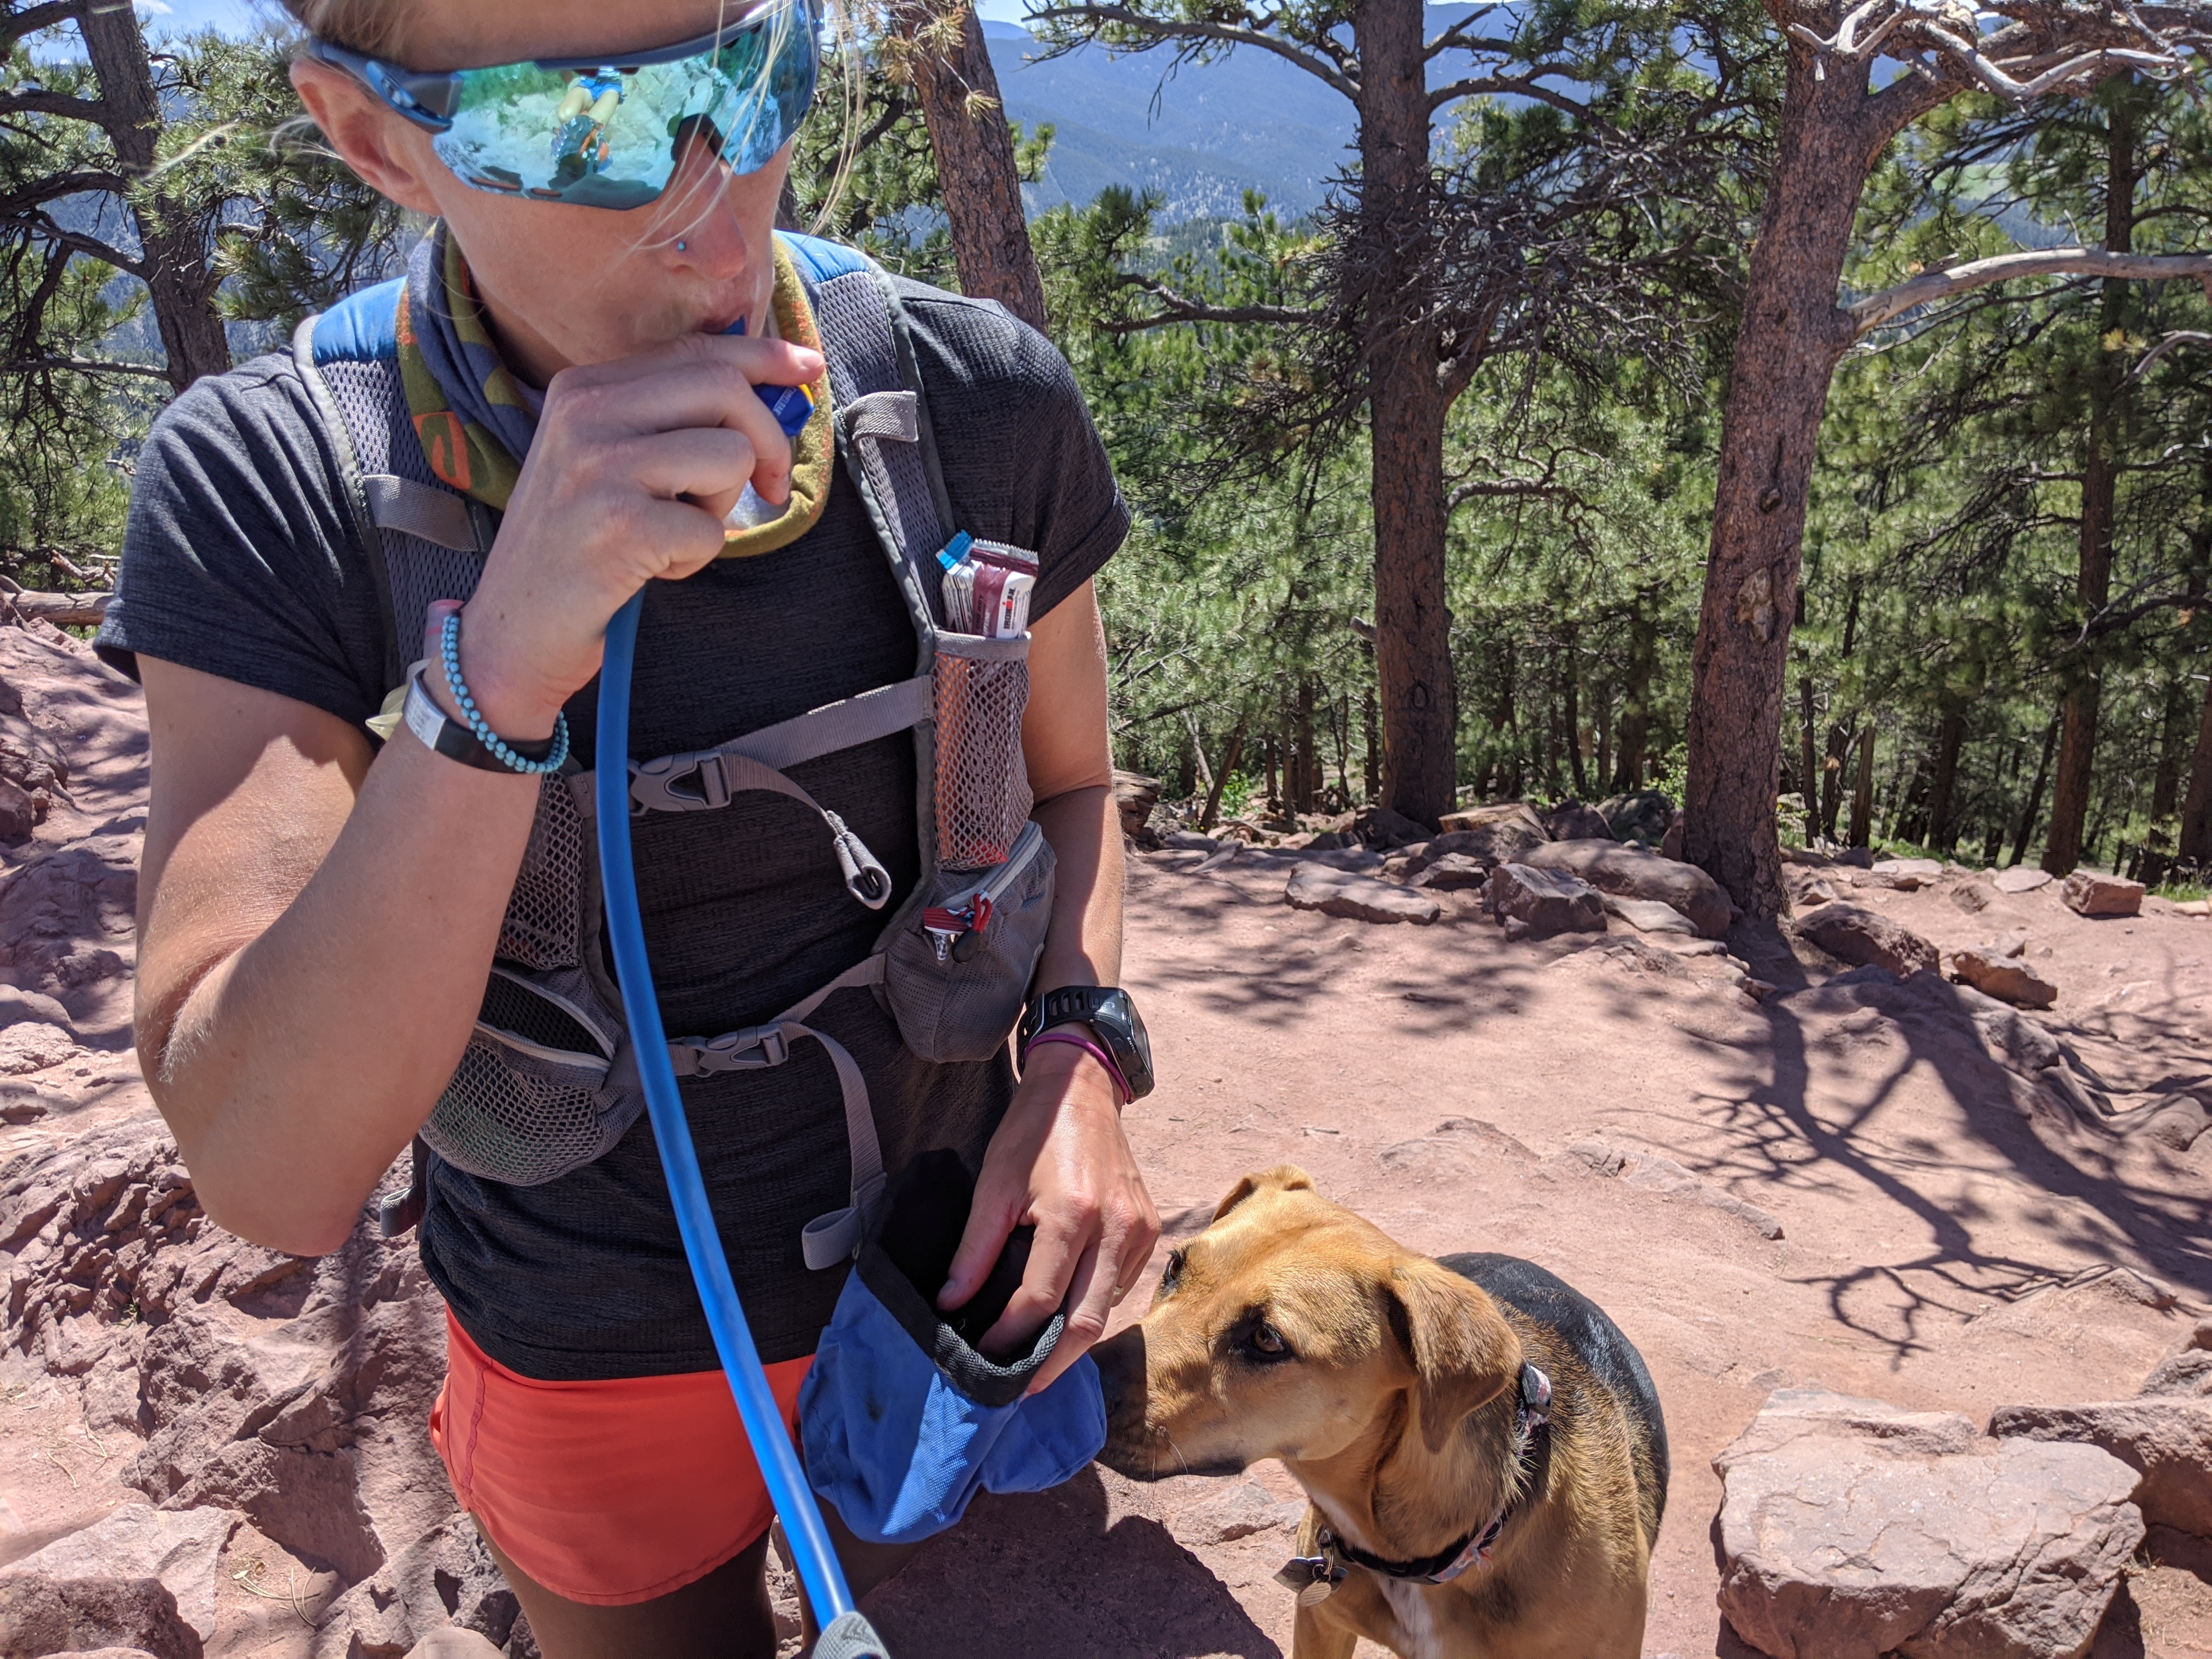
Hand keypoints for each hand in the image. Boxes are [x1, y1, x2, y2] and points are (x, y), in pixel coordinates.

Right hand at [444, 332, 823, 736]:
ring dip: (721, 507)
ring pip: (728, 455)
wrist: (513, 631)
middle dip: (767, 440)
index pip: (696, 350)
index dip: (764, 356)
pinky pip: (710, 530)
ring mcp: (598, 467)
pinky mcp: (618, 526)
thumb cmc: (578, 548)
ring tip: (672, 532)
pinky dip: (695, 558)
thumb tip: (777, 387)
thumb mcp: (611, 462)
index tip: (808, 370)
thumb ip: (673, 419)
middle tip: (768, 488)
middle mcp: (585, 414)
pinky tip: (651, 567)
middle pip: (725, 388)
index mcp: (583, 388)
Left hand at [940, 1041, 1157, 1393]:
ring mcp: (1140, 1232)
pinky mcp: (1150, 1232)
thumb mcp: (992, 1185)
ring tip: (1032, 1360)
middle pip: (1085, 1323)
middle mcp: (1117, 1229)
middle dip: (1049, 1365)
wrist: (1082, 1092)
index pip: (1040, 1302)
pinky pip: (1119, 1288)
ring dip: (1070, 1341)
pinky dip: (1089, 1309)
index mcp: (1074, 1214)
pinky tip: (1061, 1318)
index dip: (1008, 1338)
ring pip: (1106, 1310)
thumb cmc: (1032, 1135)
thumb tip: (952, 1306)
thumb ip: (974, 1250)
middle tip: (1016, 1390)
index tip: (981, 1359)